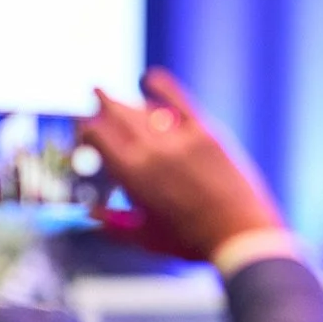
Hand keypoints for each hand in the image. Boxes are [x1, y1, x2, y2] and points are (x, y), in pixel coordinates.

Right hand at [78, 69, 284, 260]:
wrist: (238, 234)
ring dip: (126, 101)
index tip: (85, 128)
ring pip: (144, 109)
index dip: (86, 129)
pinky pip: (178, 101)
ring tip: (115, 95)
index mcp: (131, 175)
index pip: (97, 136)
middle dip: (101, 102)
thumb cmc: (190, 242)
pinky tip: (150, 79)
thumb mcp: (144, 238)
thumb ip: (113, 225)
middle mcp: (151, 151)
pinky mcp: (205, 133)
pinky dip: (162, 86)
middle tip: (94, 95)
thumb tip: (91, 216)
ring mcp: (179, 138)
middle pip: (117, 114)